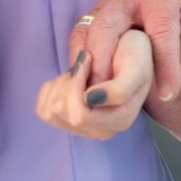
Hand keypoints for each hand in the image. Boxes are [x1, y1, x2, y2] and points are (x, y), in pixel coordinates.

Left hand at [37, 29, 152, 140]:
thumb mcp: (136, 68)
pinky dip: (52, 89)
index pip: (80, 115)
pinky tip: (70, 80)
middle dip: (69, 82)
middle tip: (85, 64)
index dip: (77, 84)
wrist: (130, 50)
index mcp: (120, 121)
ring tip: (80, 72)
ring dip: (61, 84)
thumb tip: (90, 100)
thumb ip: (120, 89)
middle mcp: (101, 130)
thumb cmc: (136, 56)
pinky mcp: (66, 121)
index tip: (87, 58)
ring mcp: (83, 128)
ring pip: (50, 111)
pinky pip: (43, 109)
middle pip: (61, 111)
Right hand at [70, 0, 180, 105]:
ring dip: (85, 66)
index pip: (161, 31)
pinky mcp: (91, 15)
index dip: (164, 64)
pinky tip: (81, 87)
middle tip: (110, 97)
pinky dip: (77, 62)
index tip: (168, 94)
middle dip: (105, 62)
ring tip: (90, 98)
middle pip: (108, 28)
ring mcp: (103, 5)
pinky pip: (78, 38)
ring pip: (87, 33)